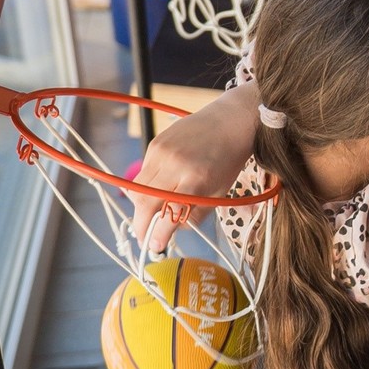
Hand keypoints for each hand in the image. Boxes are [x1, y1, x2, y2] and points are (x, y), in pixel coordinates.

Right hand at [128, 84, 260, 251]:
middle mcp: (175, 165)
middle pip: (144, 203)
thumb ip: (197, 212)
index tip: (156, 248)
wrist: (230, 119)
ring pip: (138, 189)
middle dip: (141, 226)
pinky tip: (159, 190)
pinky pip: (143, 173)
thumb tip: (173, 230)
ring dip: (139, 209)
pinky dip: (146, 187)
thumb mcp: (221, 190)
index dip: (159, 235)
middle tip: (145, 238)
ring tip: (149, 218)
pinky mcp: (155, 144)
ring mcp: (162, 153)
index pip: (169, 214)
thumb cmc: (230, 158)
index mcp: (197, 179)